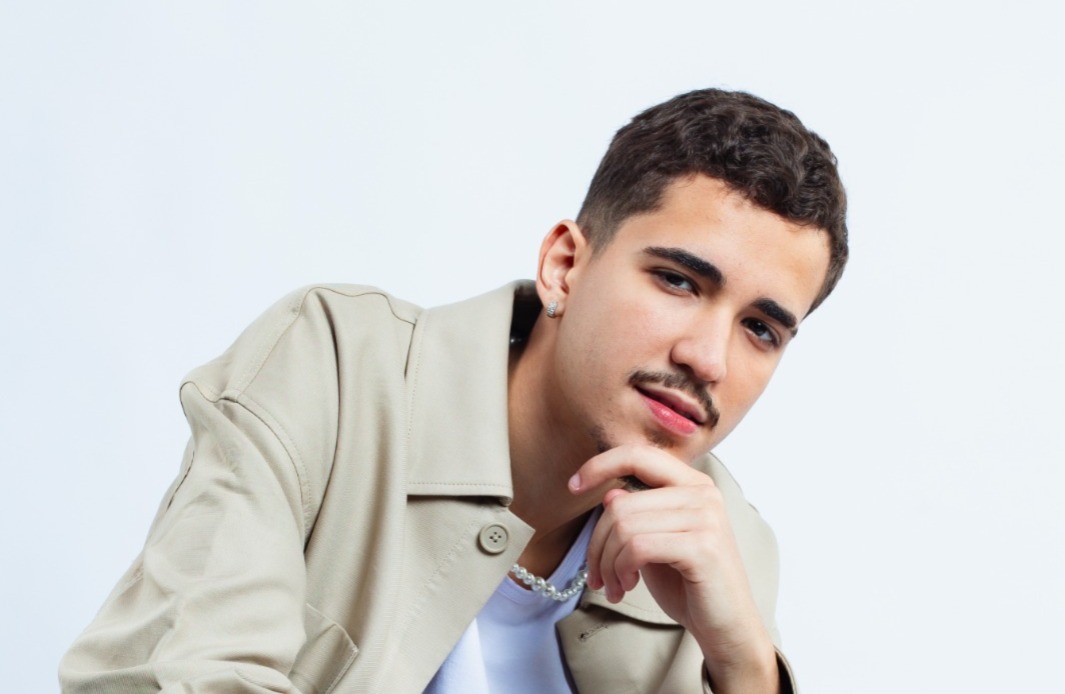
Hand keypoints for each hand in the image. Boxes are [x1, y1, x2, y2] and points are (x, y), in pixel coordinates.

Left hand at [569, 444, 778, 692]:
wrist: (726, 627)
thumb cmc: (689, 585)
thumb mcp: (653, 543)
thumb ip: (636, 515)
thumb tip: (610, 493)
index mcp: (693, 484)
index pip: (638, 455)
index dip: (600, 465)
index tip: (572, 486)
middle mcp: (703, 493)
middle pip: (620, 503)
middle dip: (597, 544)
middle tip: (598, 576)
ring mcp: (705, 518)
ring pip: (624, 526)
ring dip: (607, 563)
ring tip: (613, 585)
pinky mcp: (701, 546)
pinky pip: (637, 547)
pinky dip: (620, 569)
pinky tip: (626, 586)